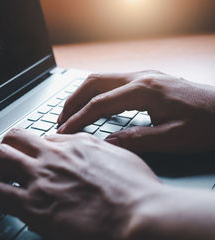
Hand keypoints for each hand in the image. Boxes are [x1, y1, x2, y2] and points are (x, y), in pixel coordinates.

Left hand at [0, 129, 161, 239]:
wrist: (142, 216)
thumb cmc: (140, 193)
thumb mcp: (123, 158)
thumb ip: (102, 151)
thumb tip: (94, 152)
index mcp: (76, 145)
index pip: (43, 138)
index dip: (34, 149)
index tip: (32, 160)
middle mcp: (53, 156)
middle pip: (13, 138)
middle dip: (4, 150)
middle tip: (2, 165)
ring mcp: (40, 178)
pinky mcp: (33, 205)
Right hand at [57, 71, 214, 152]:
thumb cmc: (206, 125)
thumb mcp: (172, 138)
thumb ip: (136, 140)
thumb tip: (105, 144)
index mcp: (144, 90)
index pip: (99, 103)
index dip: (78, 119)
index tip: (64, 133)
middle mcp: (141, 77)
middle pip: (93, 83)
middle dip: (72, 101)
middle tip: (59, 120)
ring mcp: (145, 76)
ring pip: (101, 79)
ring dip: (81, 94)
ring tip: (69, 113)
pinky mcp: (148, 80)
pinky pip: (112, 82)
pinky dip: (95, 93)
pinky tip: (93, 105)